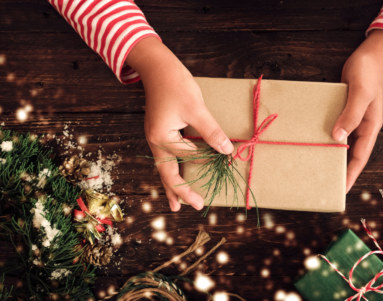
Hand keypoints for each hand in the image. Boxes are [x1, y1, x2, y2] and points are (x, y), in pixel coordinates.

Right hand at [126, 37, 233, 210]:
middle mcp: (155, 141)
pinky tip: (176, 175)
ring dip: (172, 185)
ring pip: (165, 167)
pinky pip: (167, 157)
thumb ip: (211, 131)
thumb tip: (227, 150)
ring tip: (176, 205)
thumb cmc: (175, 85)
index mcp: (161, 138)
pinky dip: (172, 169)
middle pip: (167, 173)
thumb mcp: (196, 108)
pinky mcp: (161, 132)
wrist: (156, 67)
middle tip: (194, 207)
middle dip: (180, 191)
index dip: (208, 158)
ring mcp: (156, 137)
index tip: (225, 161)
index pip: (188, 156)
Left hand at [332, 30, 382, 192]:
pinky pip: (335, 127)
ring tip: (316, 166)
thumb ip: (350, 114)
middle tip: (324, 182)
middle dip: (339, 169)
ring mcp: (352, 118)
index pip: (359, 156)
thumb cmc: (367, 72)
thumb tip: (338, 137)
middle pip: (350, 154)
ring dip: (331, 153)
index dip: (350, 174)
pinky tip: (313, 139)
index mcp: (370, 126)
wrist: (369, 53)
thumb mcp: (360, 93)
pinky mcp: (343, 110)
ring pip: (341, 142)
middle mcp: (362, 126)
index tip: (341, 189)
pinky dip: (326, 135)